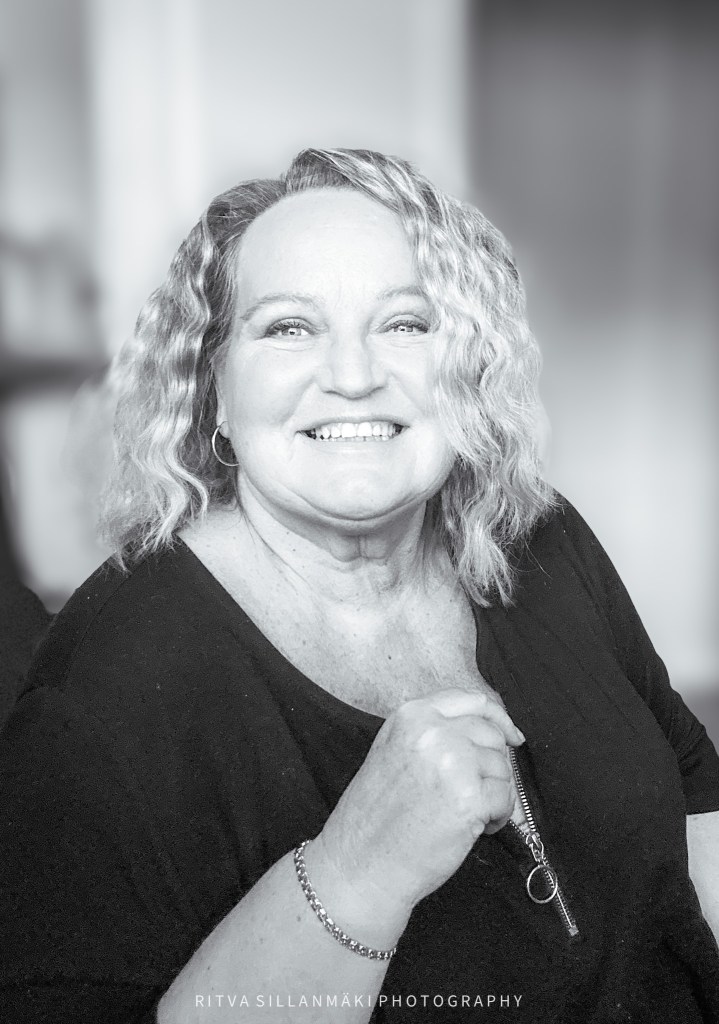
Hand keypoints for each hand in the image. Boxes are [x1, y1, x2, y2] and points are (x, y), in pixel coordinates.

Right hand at [313, 688, 523, 925]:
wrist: (360, 863)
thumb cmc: (376, 815)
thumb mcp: (393, 750)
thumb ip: (433, 732)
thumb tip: (487, 730)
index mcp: (412, 715)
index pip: (473, 700)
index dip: (498, 718)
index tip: (510, 736)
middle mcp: (433, 731)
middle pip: (492, 735)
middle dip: (492, 766)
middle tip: (476, 793)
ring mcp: (452, 762)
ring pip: (502, 768)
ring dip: (495, 794)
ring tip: (468, 815)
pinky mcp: (469, 798)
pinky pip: (506, 799)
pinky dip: (499, 817)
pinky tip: (476, 828)